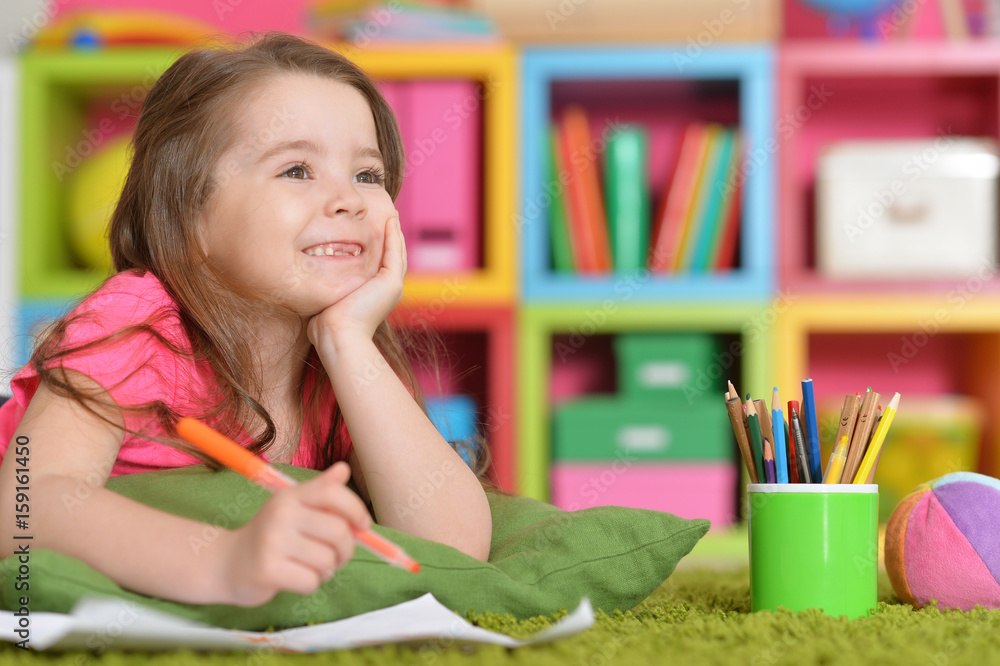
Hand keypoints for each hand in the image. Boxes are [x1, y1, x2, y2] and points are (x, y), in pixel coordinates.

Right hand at [213, 462, 371, 606]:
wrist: (227, 564)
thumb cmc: (271, 536)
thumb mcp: (293, 507)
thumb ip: (321, 490)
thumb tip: (344, 468)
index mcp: (291, 496)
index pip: (332, 493)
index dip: (356, 509)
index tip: (363, 526)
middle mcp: (281, 514)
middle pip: (338, 531)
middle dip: (346, 550)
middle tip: (337, 557)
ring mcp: (272, 541)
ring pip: (327, 560)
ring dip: (327, 570)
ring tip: (313, 568)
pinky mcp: (267, 570)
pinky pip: (311, 581)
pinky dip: (311, 584)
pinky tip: (297, 579)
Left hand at [306, 213, 406, 352]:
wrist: (337, 337)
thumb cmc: (326, 326)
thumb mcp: (328, 300)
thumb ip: (327, 287)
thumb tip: (308, 280)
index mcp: (375, 295)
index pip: (381, 265)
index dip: (379, 246)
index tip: (371, 228)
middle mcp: (387, 290)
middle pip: (393, 256)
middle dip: (390, 236)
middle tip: (387, 215)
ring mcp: (392, 287)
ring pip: (397, 253)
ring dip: (394, 232)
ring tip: (390, 214)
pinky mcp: (392, 283)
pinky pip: (394, 253)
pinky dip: (394, 236)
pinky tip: (389, 221)